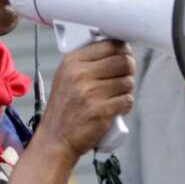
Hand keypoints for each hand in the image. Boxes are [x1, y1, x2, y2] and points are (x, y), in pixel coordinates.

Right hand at [34, 40, 135, 158]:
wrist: (55, 139)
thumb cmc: (63, 109)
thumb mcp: (65, 77)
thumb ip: (86, 62)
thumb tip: (117, 50)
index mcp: (72, 62)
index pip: (110, 45)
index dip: (123, 50)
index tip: (124, 56)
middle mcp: (80, 75)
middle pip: (123, 61)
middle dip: (129, 69)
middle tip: (124, 76)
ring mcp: (91, 93)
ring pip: (127, 82)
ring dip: (127, 89)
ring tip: (116, 95)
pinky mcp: (101, 111)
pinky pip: (127, 100)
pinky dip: (125, 105)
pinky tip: (116, 108)